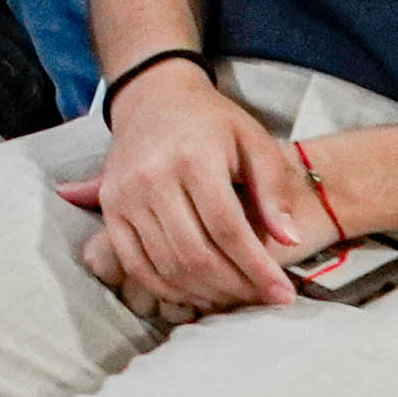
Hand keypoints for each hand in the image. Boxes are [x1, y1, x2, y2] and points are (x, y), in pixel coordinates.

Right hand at [74, 63, 319, 322]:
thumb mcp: (254, 141)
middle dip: (235, 287)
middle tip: (261, 298)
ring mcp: (125, 196)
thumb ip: (273, 189)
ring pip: (166, 266)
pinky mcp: (109, 209)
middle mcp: (152, 178)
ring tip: (235, 298)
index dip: (257, 268)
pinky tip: (197, 293)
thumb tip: (288, 240)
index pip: (227, 228)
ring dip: (205, 293)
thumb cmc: (213, 122)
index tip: (283, 294)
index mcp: (193, 157)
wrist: (153, 98)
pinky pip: (136, 265)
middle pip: (195, 254)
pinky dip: (167, 289)